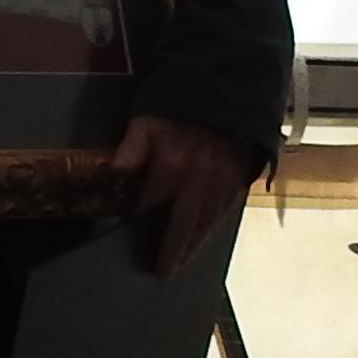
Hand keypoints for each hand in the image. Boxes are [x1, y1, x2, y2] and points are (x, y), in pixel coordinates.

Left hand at [113, 115, 260, 280]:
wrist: (226, 84)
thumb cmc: (180, 102)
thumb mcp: (147, 117)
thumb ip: (132, 147)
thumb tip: (118, 172)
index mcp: (174, 165)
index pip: (152, 202)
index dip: (140, 217)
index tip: (131, 231)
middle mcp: (201, 179)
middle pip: (185, 224)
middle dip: (174, 251)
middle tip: (165, 272)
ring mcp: (224, 181)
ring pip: (208, 222)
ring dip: (194, 245)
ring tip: (182, 263)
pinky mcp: (240, 177)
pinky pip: (225, 211)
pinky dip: (212, 228)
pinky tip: (203, 237)